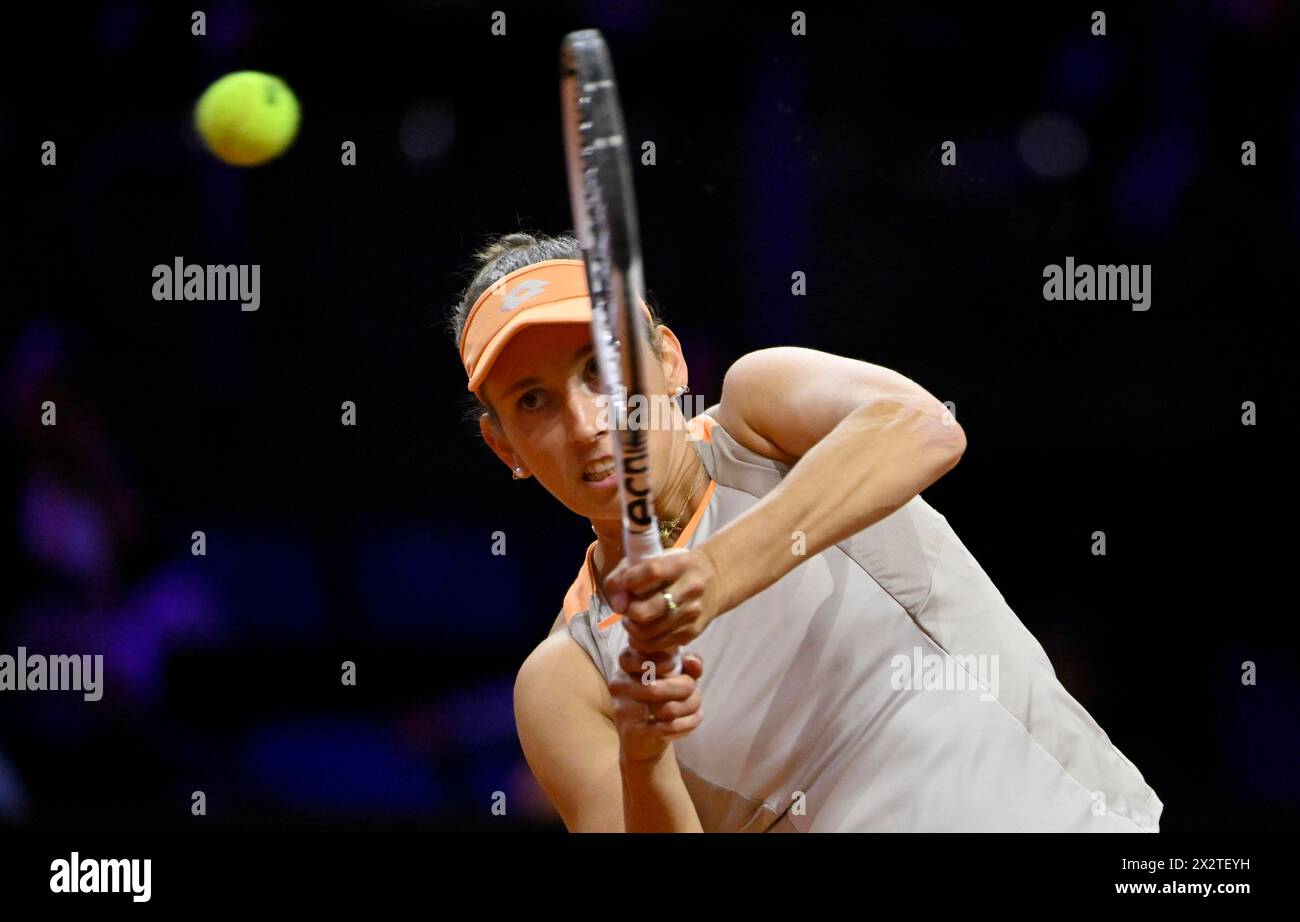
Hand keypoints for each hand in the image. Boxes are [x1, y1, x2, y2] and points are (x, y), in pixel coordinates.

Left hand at [604, 547, 724, 653]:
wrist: (713, 582)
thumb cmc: (673, 570)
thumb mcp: (652, 560)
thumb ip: (625, 575)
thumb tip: (618, 605)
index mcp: (681, 564)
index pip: (651, 572)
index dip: (629, 581)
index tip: (625, 585)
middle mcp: (691, 588)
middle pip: (645, 610)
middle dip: (628, 612)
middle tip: (627, 609)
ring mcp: (693, 612)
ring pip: (648, 632)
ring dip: (632, 629)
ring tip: (633, 621)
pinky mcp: (692, 632)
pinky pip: (658, 644)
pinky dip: (643, 642)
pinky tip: (642, 632)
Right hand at [608, 648, 704, 762]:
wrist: (645, 740)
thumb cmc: (662, 699)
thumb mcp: (676, 676)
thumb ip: (687, 664)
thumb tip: (693, 663)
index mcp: (626, 665)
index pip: (632, 655)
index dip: (656, 660)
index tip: (674, 665)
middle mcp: (619, 684)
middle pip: (657, 686)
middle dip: (687, 687)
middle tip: (696, 691)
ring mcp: (622, 708)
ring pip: (667, 708)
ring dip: (691, 707)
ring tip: (696, 708)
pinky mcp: (632, 731)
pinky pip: (668, 726)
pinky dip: (687, 724)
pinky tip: (691, 721)